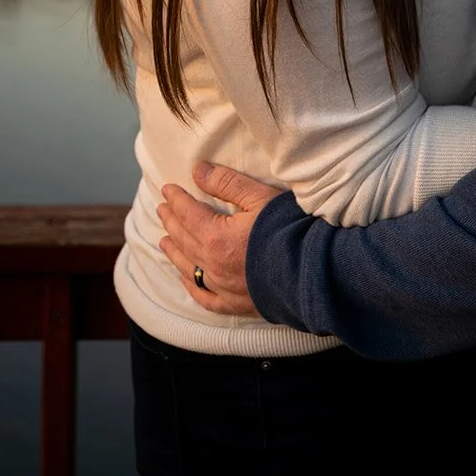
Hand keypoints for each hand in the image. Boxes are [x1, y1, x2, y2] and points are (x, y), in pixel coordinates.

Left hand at [157, 161, 280, 314]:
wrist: (313, 272)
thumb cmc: (290, 229)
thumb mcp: (260, 197)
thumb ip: (227, 183)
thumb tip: (197, 170)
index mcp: (216, 236)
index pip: (188, 214)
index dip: (176, 200)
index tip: (167, 190)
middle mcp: (212, 264)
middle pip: (184, 239)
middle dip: (171, 221)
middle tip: (162, 209)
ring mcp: (222, 287)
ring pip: (188, 268)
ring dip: (174, 251)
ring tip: (164, 240)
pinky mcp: (235, 304)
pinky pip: (203, 297)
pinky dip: (190, 286)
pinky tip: (185, 279)